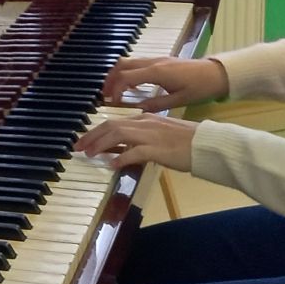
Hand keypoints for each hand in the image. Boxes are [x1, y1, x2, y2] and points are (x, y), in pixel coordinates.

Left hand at [76, 114, 198, 173]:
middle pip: (111, 126)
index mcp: (146, 118)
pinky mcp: (158, 149)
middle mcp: (145, 123)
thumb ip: (141, 140)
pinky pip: (134, 152)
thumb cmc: (187, 141)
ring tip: (89, 154)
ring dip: (100, 145)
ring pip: (118, 135)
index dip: (96, 132)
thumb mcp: (160, 136)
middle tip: (77, 147)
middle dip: (92, 136)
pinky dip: (121, 158)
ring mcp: (151, 135)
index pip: (114, 122)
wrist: (207, 144)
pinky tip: (112, 165)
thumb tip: (122, 150)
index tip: (84, 140)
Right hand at [100, 56, 227, 112]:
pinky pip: (137, 63)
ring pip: (128, 61)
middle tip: (104, 95)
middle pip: (122, 65)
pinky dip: (127, 72)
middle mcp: (153, 62)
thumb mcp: (179, 100)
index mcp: (156, 73)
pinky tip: (130, 86)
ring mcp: (156, 59)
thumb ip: (157, 104)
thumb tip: (138, 109)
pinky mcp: (161, 60)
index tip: (111, 102)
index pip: (126, 77)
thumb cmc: (200, 88)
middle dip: (110, 79)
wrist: (217, 73)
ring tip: (113, 90)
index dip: (115, 89)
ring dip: (117, 74)